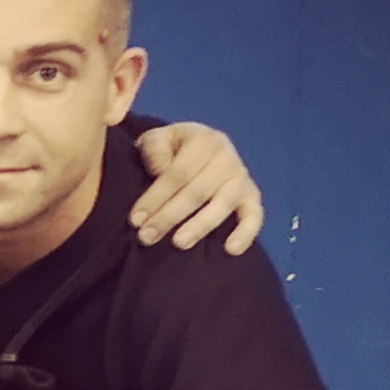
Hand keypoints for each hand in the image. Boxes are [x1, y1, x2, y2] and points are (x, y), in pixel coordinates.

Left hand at [133, 123, 265, 256]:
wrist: (197, 148)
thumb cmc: (171, 149)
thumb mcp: (158, 139)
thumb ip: (155, 148)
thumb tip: (159, 169)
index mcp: (204, 140)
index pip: (177, 173)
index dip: (155, 197)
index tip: (135, 219)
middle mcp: (226, 157)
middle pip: (196, 192)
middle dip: (169, 216)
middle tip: (147, 237)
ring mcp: (240, 178)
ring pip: (222, 205)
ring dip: (199, 226)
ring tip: (179, 243)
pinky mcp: (251, 196)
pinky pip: (254, 215)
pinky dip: (245, 233)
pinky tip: (231, 250)